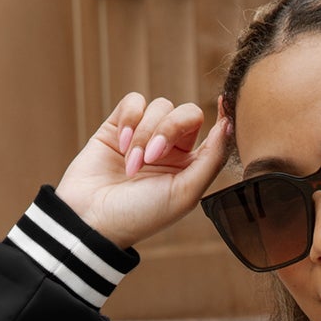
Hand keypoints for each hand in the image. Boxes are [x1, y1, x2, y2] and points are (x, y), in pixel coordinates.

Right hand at [53, 92, 232, 253]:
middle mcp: (170, 149)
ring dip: (144, 134)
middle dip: (170, 128)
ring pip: (160, 106)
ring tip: (131, 165)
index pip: (214, 133)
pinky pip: (134, 101)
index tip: (224, 102)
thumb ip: (212, 159)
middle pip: (187, 113)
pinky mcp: (118, 125)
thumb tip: (229, 125)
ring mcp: (144, 135)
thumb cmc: (140, 215)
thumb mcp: (185, 194)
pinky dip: (129, 120)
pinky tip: (120, 145)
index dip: (223, 115)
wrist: (92, 218)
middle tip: (152, 156)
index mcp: (191, 167)